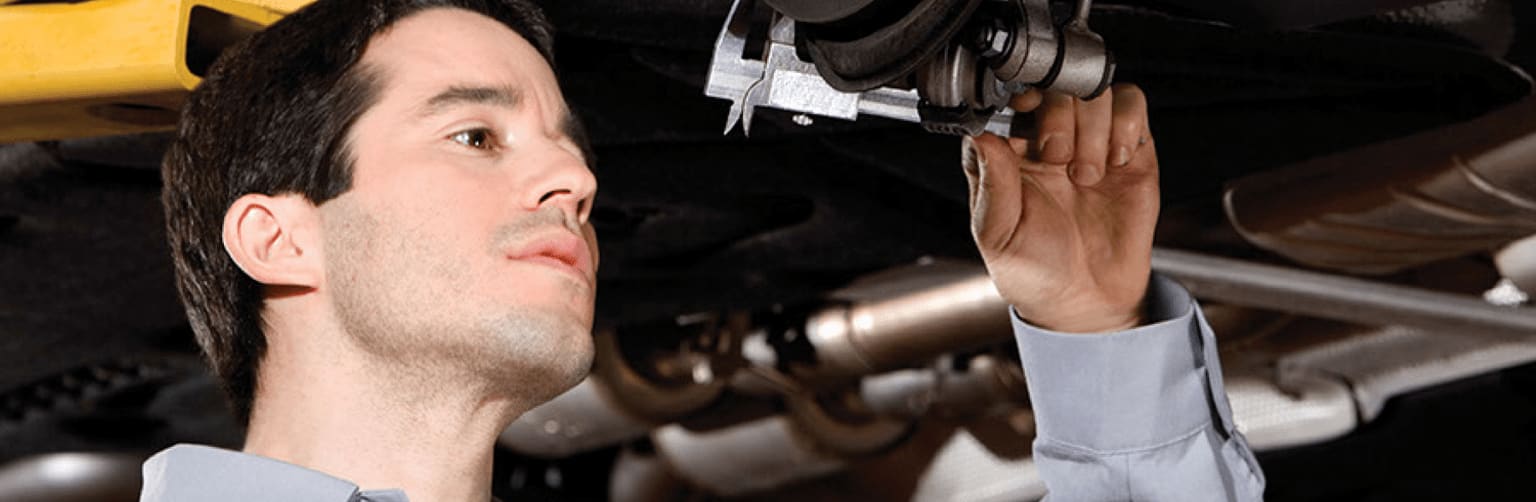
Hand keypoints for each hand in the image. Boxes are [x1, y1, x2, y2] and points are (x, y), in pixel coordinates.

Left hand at [962, 84, 1158, 332]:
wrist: (1087, 300)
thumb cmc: (1035, 270)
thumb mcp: (998, 235)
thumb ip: (991, 184)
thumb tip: (981, 135)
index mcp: (1008, 153)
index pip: (1009, 97)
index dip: (1018, 100)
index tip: (1023, 121)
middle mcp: (1047, 139)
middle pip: (1053, 85)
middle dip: (1057, 117)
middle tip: (1058, 159)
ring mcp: (1089, 141)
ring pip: (1093, 90)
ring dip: (1092, 126)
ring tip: (1086, 175)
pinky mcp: (1128, 148)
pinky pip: (1130, 104)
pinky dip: (1124, 124)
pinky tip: (1114, 162)